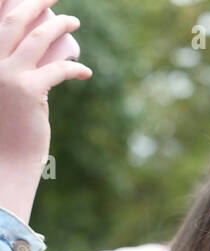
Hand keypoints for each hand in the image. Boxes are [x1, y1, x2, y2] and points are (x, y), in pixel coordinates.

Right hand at [0, 0, 90, 223]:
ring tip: (74, 21)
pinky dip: (75, 68)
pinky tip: (85, 71)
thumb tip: (49, 65)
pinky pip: (58, 70)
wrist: (5, 159)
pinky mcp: (28, 92)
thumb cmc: (8, 129)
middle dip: (36, 2)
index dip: (11, 4)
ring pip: (36, 39)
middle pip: (13, 20)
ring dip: (59, 25)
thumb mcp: (8, 95)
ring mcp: (6, 76)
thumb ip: (21, 77)